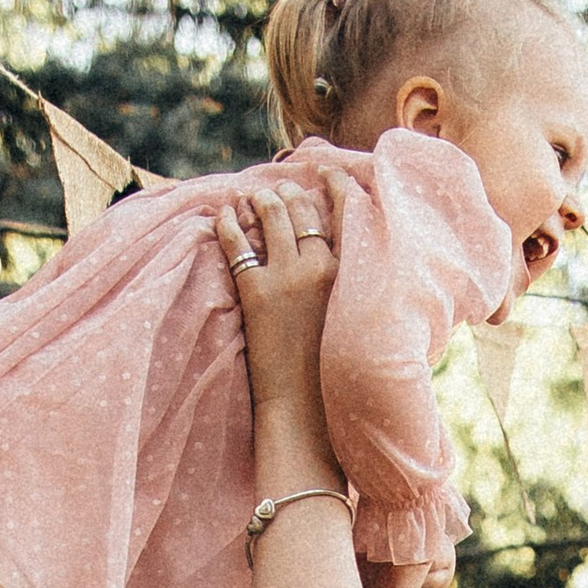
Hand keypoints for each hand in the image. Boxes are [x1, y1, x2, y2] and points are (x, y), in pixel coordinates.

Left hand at [225, 180, 341, 450]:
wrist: (309, 416)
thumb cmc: (341, 385)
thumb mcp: (363, 332)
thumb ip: (362, 301)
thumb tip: (366, 289)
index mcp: (352, 276)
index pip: (344, 214)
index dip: (334, 186)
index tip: (325, 171)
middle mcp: (321, 268)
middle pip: (302, 210)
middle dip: (289, 194)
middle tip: (280, 190)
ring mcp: (287, 278)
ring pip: (271, 218)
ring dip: (259, 202)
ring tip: (249, 197)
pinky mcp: (256, 294)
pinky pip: (237, 245)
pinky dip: (227, 226)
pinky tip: (221, 217)